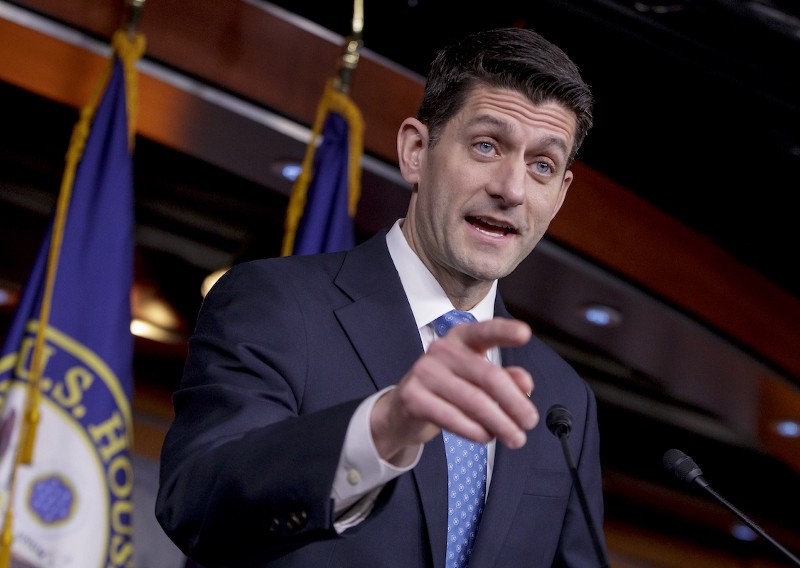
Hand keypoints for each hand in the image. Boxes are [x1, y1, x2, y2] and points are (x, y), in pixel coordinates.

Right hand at [370, 317, 538, 463]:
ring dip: (500, 423)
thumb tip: (526, 383)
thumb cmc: (447, 391)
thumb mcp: (476, 380)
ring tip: (515, 438)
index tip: (525, 334)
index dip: (504, 331)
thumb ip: (504, 378)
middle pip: (487, 376)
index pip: (484, 331)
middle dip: (514, 402)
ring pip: (473, 401)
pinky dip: (475, 431)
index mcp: (460, 338)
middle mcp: (441, 350)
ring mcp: (424, 372)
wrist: (403, 410)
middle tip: (530, 422)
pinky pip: (452, 417)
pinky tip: (486, 437)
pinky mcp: (412, 397)